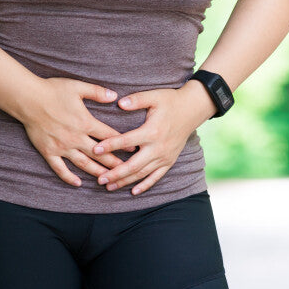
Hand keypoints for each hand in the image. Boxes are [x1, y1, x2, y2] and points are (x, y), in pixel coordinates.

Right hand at [19, 77, 136, 186]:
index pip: (109, 136)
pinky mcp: (49, 152)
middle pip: (100, 154)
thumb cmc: (52, 90)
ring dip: (97, 172)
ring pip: (83, 164)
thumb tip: (115, 96)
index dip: (122, 143)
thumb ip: (97, 92)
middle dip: (114, 163)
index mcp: (85, 122)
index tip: (133, 150)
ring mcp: (62, 147)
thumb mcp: (77, 87)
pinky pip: (60, 169)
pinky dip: (69, 177)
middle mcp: (76, 138)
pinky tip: (78, 184)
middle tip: (127, 171)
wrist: (28, 99)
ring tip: (108, 180)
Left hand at [90, 80, 215, 194]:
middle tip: (99, 179)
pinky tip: (133, 192)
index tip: (95, 149)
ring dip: (125, 181)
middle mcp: (158, 148)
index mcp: (152, 131)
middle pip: (133, 165)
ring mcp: (164, 157)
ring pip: (142, 173)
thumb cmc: (170, 101)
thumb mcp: (154, 96)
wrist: (193, 109)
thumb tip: (119, 103)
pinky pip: (156, 177)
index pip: (127, 141)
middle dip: (115, 173)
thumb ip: (136, 100)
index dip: (110, 145)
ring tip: (109, 187)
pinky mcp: (169, 161)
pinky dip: (145, 185)